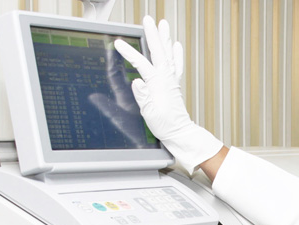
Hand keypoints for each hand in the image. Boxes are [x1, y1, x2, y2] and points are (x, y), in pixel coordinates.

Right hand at [114, 16, 222, 173]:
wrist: (179, 132)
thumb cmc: (165, 125)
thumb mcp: (149, 113)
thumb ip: (143, 97)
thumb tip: (137, 82)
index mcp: (158, 85)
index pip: (141, 64)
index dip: (129, 53)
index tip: (118, 43)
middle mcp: (166, 79)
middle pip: (158, 52)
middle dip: (152, 34)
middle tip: (148, 20)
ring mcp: (171, 79)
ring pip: (168, 54)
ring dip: (164, 38)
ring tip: (163, 23)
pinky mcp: (174, 83)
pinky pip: (176, 64)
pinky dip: (176, 53)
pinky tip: (176, 45)